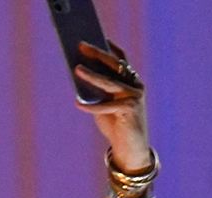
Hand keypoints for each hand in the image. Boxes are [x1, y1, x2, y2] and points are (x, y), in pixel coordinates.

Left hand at [76, 40, 149, 170]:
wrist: (130, 147)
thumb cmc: (115, 124)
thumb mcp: (103, 105)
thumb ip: (96, 91)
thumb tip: (79, 76)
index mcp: (130, 82)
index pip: (121, 60)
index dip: (110, 48)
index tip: (97, 36)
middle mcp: (135, 86)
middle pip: (116, 65)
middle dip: (98, 54)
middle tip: (82, 45)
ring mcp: (134, 97)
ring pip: (110, 82)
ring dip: (92, 75)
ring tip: (77, 69)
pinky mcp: (130, 109)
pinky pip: (106, 105)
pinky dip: (91, 106)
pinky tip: (77, 104)